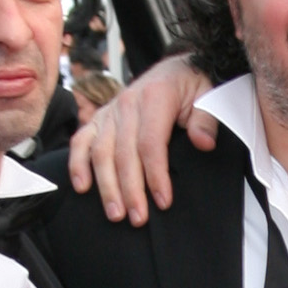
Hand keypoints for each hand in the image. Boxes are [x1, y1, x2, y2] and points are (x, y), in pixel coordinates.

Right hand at [66, 54, 215, 223]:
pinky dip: (77, 164)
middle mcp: (127, 103)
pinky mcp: (99, 119)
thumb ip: (206, 119)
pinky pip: (81, 141)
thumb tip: (203, 142)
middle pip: (123, 153)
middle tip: (137, 218)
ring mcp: (110, 111)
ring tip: (115, 214)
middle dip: (130, 189)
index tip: (164, 202)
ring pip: (101, 151)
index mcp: (155, 96)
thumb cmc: (194, 88)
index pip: (150, 142)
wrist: (177, 69)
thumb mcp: (209, 97)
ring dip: (106, 186)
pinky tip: (82, 187)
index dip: (156, 174)